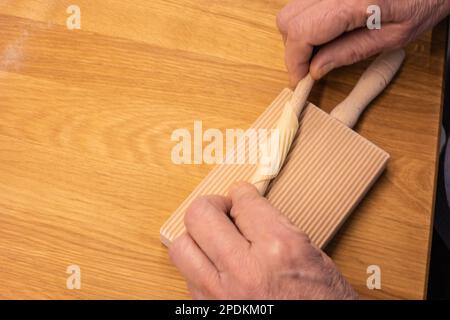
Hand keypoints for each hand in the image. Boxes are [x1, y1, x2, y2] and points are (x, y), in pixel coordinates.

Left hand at [169, 182, 357, 299]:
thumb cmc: (321, 302)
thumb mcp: (310, 254)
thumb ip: (273, 225)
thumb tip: (243, 205)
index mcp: (278, 250)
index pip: (242, 202)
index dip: (242, 194)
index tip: (242, 195)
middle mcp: (245, 271)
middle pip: (200, 215)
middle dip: (212, 205)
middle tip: (224, 212)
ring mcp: (221, 295)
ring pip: (182, 246)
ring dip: (198, 236)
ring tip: (216, 239)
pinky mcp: (209, 310)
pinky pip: (187, 276)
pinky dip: (200, 265)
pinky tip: (219, 266)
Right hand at [277, 0, 449, 84]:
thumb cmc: (423, 0)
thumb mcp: (392, 37)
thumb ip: (349, 52)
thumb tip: (316, 69)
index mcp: (351, 2)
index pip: (302, 33)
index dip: (294, 62)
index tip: (299, 80)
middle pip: (288, 20)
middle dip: (293, 49)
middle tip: (310, 66)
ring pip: (292, 11)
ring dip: (299, 35)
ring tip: (321, 49)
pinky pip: (304, 4)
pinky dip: (308, 22)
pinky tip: (327, 31)